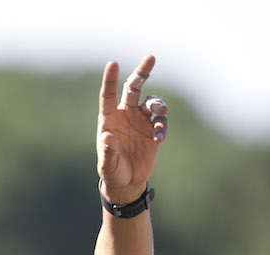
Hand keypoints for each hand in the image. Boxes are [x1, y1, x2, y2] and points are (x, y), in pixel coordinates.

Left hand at [96, 55, 167, 203]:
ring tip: (161, 111)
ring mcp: (141, 120)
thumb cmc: (112, 171)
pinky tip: (159, 138)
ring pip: (151, 102)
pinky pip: (161, 122)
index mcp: (109, 118)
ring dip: (157, 104)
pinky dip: (162, 126)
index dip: (110, 79)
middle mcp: (126, 114)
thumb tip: (107, 137)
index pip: (108, 95)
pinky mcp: (154, 129)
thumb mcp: (108, 165)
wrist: (128, 181)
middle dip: (143, 72)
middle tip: (151, 58)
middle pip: (134, 87)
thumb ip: (108, 151)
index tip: (113, 63)